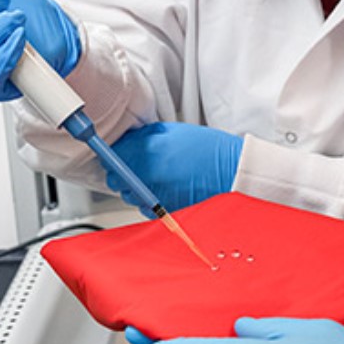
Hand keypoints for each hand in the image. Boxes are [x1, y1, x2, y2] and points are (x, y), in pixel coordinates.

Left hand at [107, 122, 243, 210]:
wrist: (231, 173)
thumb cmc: (209, 151)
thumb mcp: (174, 131)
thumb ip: (146, 137)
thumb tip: (127, 141)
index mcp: (147, 152)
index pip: (112, 156)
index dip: (113, 154)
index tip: (116, 152)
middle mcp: (146, 176)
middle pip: (115, 179)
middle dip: (122, 172)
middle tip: (137, 164)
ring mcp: (152, 196)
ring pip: (129, 194)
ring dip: (135, 186)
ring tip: (158, 176)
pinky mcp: (161, 212)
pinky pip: (143, 206)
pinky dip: (149, 199)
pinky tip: (165, 188)